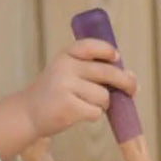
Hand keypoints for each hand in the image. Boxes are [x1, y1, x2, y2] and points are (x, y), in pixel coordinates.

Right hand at [0, 40, 135, 160]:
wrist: (28, 113)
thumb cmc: (54, 93)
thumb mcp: (68, 73)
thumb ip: (94, 71)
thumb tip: (131, 78)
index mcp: (66, 55)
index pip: (90, 46)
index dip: (107, 50)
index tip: (117, 57)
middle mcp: (65, 67)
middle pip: (107, 72)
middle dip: (125, 82)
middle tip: (133, 89)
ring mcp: (66, 87)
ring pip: (103, 96)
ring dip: (102, 104)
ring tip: (86, 104)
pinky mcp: (68, 107)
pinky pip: (95, 111)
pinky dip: (93, 115)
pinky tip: (78, 113)